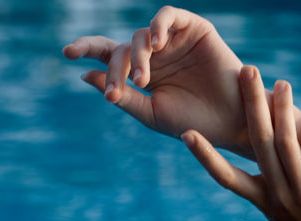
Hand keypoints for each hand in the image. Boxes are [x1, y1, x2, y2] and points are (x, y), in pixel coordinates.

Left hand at [62, 7, 249, 154]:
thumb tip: (85, 74)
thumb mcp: (152, 113)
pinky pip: (168, 16)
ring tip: (143, 79)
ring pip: (141, 35)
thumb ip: (122, 94)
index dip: (86, 49)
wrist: (235, 124)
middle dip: (116, 68)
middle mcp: (156, 54)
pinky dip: (158, 26)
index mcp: (143, 73)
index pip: (108, 55)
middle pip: (122, 48)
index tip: (66, 52)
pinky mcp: (194, 28)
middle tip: (121, 90)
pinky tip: (156, 44)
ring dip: (137, 56)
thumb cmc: (196, 123)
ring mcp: (174, 40)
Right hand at [183, 65, 300, 220]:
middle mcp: (280, 198)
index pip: (228, 178)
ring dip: (283, 111)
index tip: (186, 134)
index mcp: (265, 201)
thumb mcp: (287, 213)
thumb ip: (272, 188)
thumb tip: (262, 157)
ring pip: (288, 145)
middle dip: (251, 106)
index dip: (207, 157)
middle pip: (259, 145)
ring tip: (282, 84)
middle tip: (246, 71)